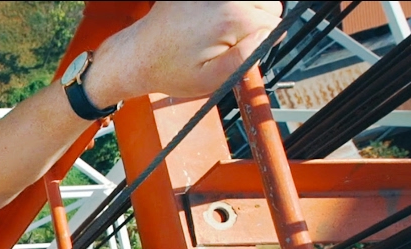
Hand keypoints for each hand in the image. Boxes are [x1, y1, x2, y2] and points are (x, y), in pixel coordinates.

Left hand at [94, 1, 282, 99]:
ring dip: (243, 12)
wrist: (136, 57)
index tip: (237, 53)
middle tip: (229, 43)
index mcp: (230, 18)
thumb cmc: (171, 71)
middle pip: (268, 3)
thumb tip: (270, 33)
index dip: (261, 42)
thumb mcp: (212, 79)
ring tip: (218, 32)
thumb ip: (247, 56)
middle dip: (257, 23)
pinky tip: (208, 22)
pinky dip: (225, 7)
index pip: (273, 23)